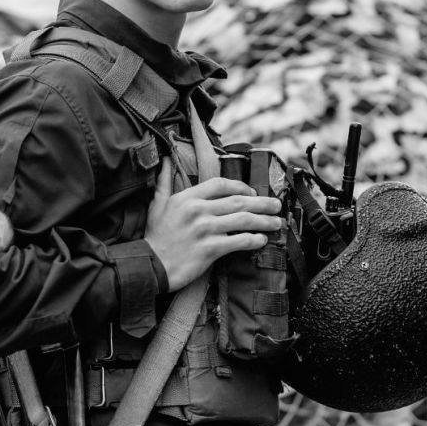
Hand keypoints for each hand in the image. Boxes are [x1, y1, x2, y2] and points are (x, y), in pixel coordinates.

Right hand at [143, 157, 282, 290]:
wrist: (149, 265)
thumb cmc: (155, 236)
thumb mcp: (157, 204)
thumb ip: (165, 181)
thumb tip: (167, 160)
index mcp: (188, 197)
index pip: (221, 184)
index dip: (240, 187)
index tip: (251, 192)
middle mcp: (199, 210)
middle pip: (238, 201)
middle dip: (262, 203)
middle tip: (276, 205)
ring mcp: (205, 229)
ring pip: (243, 220)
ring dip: (264, 221)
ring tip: (276, 222)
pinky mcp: (210, 249)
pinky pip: (238, 241)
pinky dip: (253, 240)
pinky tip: (261, 240)